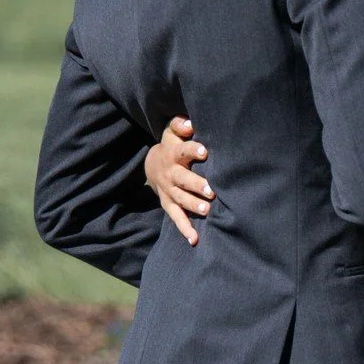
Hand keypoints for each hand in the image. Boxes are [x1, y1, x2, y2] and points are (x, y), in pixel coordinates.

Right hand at [145, 118, 212, 245]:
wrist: (152, 165)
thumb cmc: (172, 146)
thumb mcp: (171, 132)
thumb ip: (179, 125)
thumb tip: (190, 124)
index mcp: (173, 154)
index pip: (182, 151)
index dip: (192, 150)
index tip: (204, 151)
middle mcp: (171, 174)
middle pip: (183, 180)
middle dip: (196, 185)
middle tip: (211, 191)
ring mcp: (169, 191)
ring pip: (181, 199)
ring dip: (193, 206)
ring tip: (207, 210)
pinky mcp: (169, 205)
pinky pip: (176, 218)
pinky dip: (185, 229)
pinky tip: (195, 239)